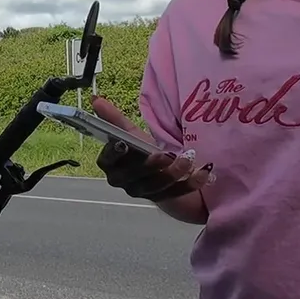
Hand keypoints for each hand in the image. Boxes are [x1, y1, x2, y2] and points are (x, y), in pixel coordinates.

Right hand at [91, 96, 214, 201]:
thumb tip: (95, 99)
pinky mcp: (164, 200)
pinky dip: (191, 183)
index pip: (107, 161)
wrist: (161, 173)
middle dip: (149, 166)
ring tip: (189, 157)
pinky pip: (177, 193)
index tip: (124, 143)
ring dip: (174, 173)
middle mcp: (124, 181)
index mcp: (111, 164)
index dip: (113, 153)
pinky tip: (204, 171)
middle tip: (166, 154)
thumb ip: (113, 119)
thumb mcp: (130, 134)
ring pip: (156, 186)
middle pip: (133, 176)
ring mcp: (143, 193)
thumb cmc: (141, 151)